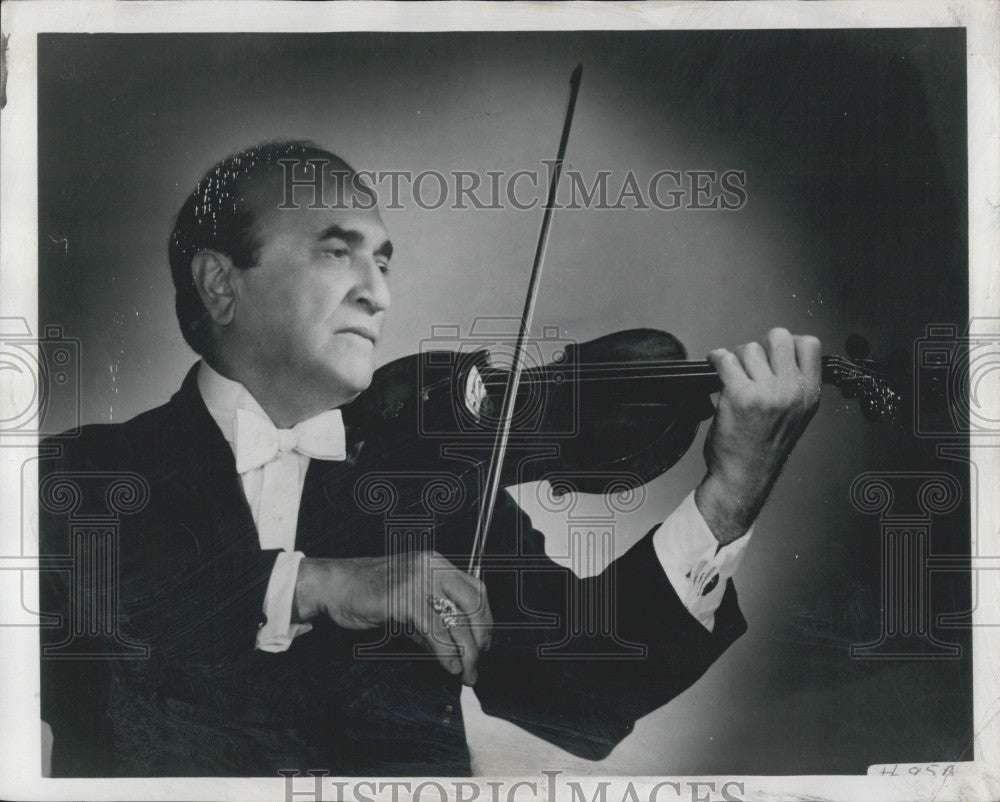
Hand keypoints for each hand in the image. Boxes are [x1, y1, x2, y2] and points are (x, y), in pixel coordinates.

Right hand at [293, 551, 491, 684]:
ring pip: (456, 619)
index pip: (476, 588)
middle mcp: (432, 567)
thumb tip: (458, 649)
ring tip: (467, 672)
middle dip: (482, 635)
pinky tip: (449, 665)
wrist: (335, 586)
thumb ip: (434, 619)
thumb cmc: (369, 593)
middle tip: (479, 660)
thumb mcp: (409, 601)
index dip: (485, 618)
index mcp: (437, 564)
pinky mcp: (404, 598)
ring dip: (467, 651)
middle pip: (474, 602)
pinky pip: (434, 630)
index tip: (484, 642)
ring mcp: (419, 580)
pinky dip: (446, 652)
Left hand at [696, 328, 820, 543]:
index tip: (773, 355)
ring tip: (734, 378)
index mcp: (809, 395)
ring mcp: (766, 392)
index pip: (809, 345)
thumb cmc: (762, 447)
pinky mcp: (740, 395)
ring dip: (736, 360)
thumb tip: (777, 353)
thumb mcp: (794, 415)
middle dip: (761, 346)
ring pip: (749, 349)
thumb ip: (793, 385)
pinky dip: (716, 360)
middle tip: (750, 365)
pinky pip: (725, 359)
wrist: (743, 476)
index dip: (788, 344)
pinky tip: (716, 369)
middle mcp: (792, 392)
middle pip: (778, 337)